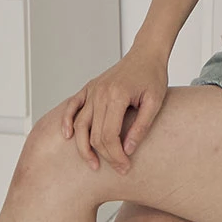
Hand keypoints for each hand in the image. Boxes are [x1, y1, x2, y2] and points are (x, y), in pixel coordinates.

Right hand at [61, 47, 167, 174]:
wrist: (146, 53)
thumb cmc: (153, 76)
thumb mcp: (155, 102)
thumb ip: (141, 126)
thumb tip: (127, 150)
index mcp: (116, 95)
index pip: (109, 135)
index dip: (116, 156)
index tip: (125, 167)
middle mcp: (100, 92)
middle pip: (94, 134)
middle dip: (105, 156)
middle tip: (119, 168)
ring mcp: (93, 89)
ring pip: (81, 125)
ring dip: (84, 147)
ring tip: (93, 164)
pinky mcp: (90, 87)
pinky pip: (72, 106)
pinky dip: (67, 121)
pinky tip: (68, 136)